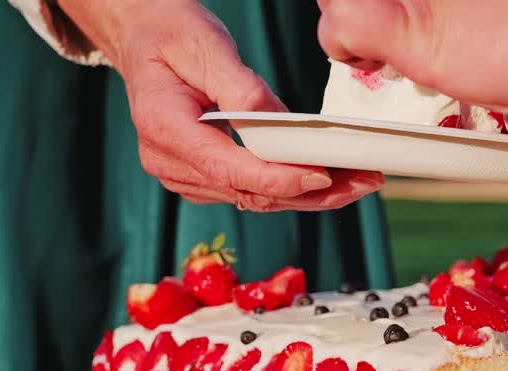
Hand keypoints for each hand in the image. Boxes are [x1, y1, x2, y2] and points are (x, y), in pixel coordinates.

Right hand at [60, 0, 382, 210]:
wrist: (144, 36)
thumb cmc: (170, 34)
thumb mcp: (204, 45)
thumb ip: (240, 87)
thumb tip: (275, 121)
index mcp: (164, 128)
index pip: (229, 169)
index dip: (280, 179)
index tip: (323, 177)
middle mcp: (170, 162)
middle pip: (249, 193)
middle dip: (311, 194)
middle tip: (363, 182)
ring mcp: (184, 174)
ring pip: (255, 199)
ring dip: (309, 196)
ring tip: (358, 182)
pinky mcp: (202, 176)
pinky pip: (251, 191)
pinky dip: (291, 188)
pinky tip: (329, 180)